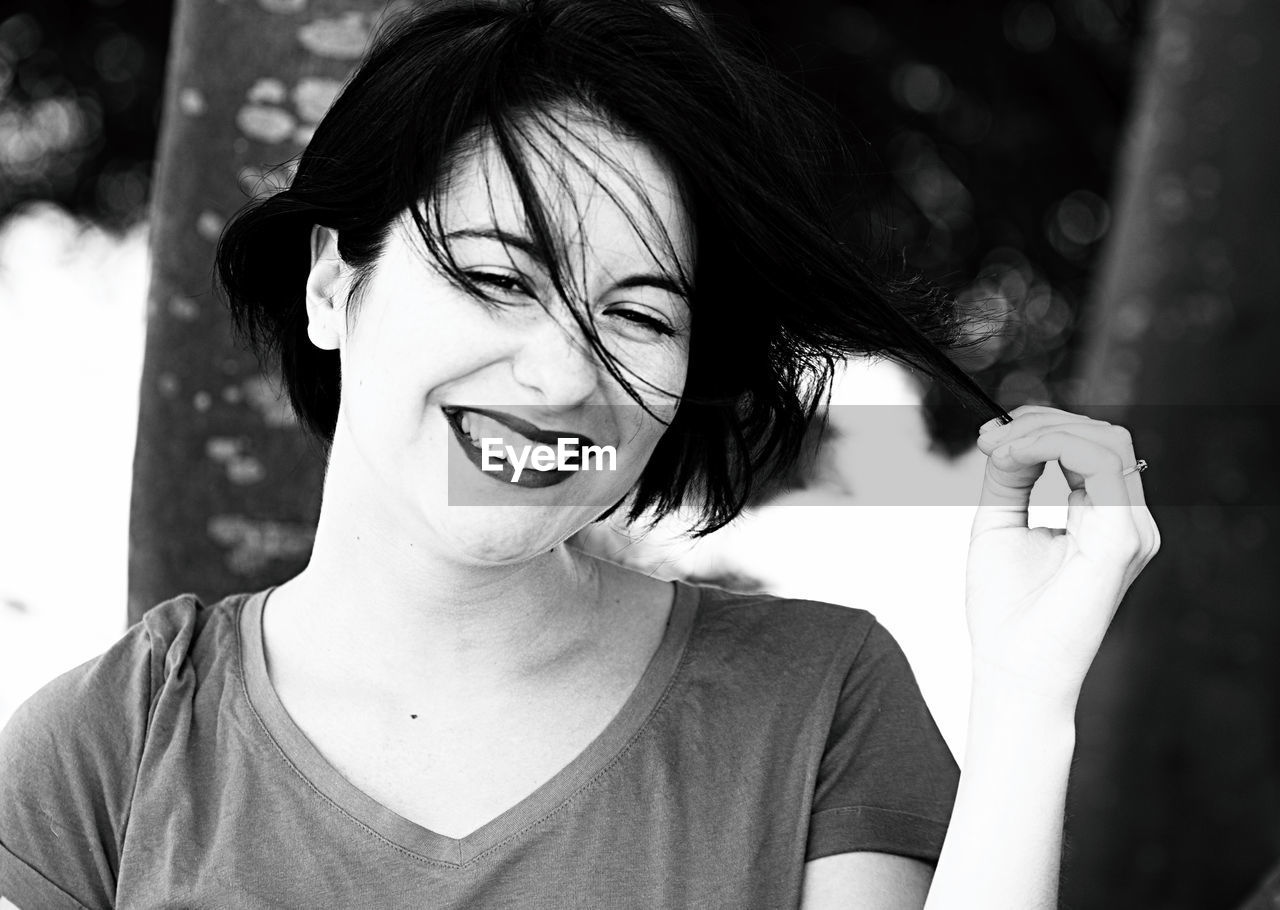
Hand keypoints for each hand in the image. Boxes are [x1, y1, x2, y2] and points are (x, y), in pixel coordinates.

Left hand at [967, 405, 1160, 702]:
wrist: (1012, 671)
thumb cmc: (1006, 612)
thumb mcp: (1000, 525)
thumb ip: (1009, 477)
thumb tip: (1006, 436)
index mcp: (1103, 519)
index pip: (1090, 447)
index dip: (1040, 427)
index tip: (988, 435)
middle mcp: (1127, 522)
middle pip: (1103, 435)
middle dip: (1039, 422)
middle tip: (988, 437)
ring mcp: (1132, 530)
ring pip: (1106, 441)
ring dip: (1041, 431)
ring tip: (995, 449)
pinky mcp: (1123, 540)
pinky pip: (1098, 465)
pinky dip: (1050, 447)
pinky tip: (1009, 459)